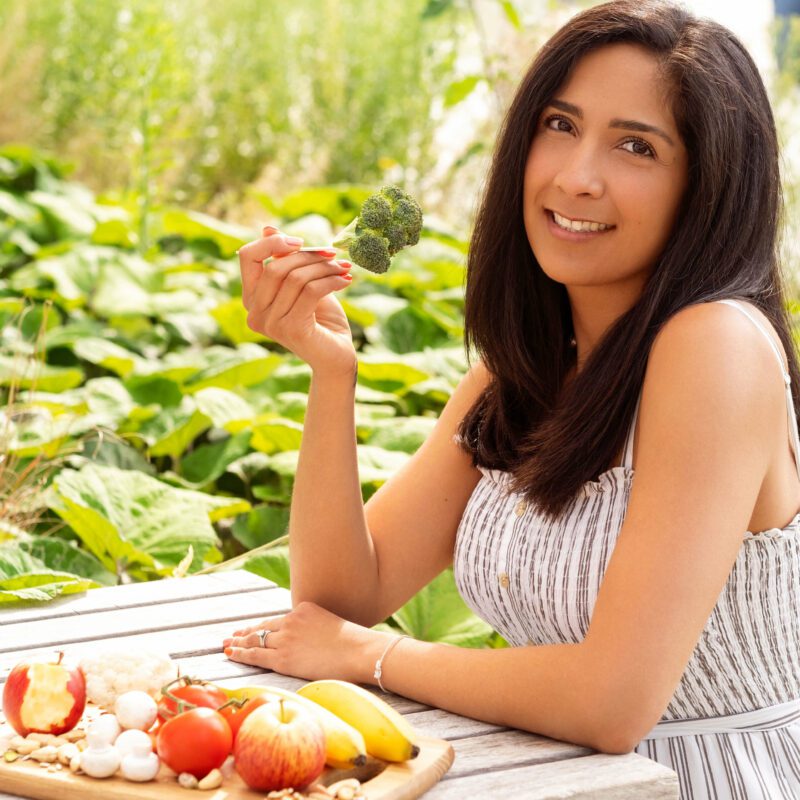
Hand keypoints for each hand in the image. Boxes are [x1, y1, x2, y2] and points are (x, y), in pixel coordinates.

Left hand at [222, 601, 390, 682]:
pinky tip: (231, 654)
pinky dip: (242, 654)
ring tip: (227, 646)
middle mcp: (292, 620)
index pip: (275, 620)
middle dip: (244, 633)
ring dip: (238, 644)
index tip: (247, 629)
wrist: (360, 651)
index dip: (259, 626)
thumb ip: (314, 629)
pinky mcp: (284, 657)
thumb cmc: (353, 644)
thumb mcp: (330, 626)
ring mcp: (287, 638)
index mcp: (303, 609)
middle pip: (262, 628)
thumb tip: (309, 643)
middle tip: (231, 637)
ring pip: (256, 640)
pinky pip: (257, 656)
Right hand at [238, 225, 356, 378]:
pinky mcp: (291, 329)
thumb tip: (268, 228)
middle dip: (308, 256)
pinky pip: (311, 291)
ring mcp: (271, 324)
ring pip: (295, 278)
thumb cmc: (321, 319)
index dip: (272, 243)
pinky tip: (347, 280)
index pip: (247, 257)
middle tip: (334, 255)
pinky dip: (332, 281)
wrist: (337, 357)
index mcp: (252, 298)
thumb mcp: (303, 283)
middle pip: (276, 267)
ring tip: (344, 268)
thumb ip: (286, 260)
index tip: (301, 242)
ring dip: (325, 268)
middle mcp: (255, 312)